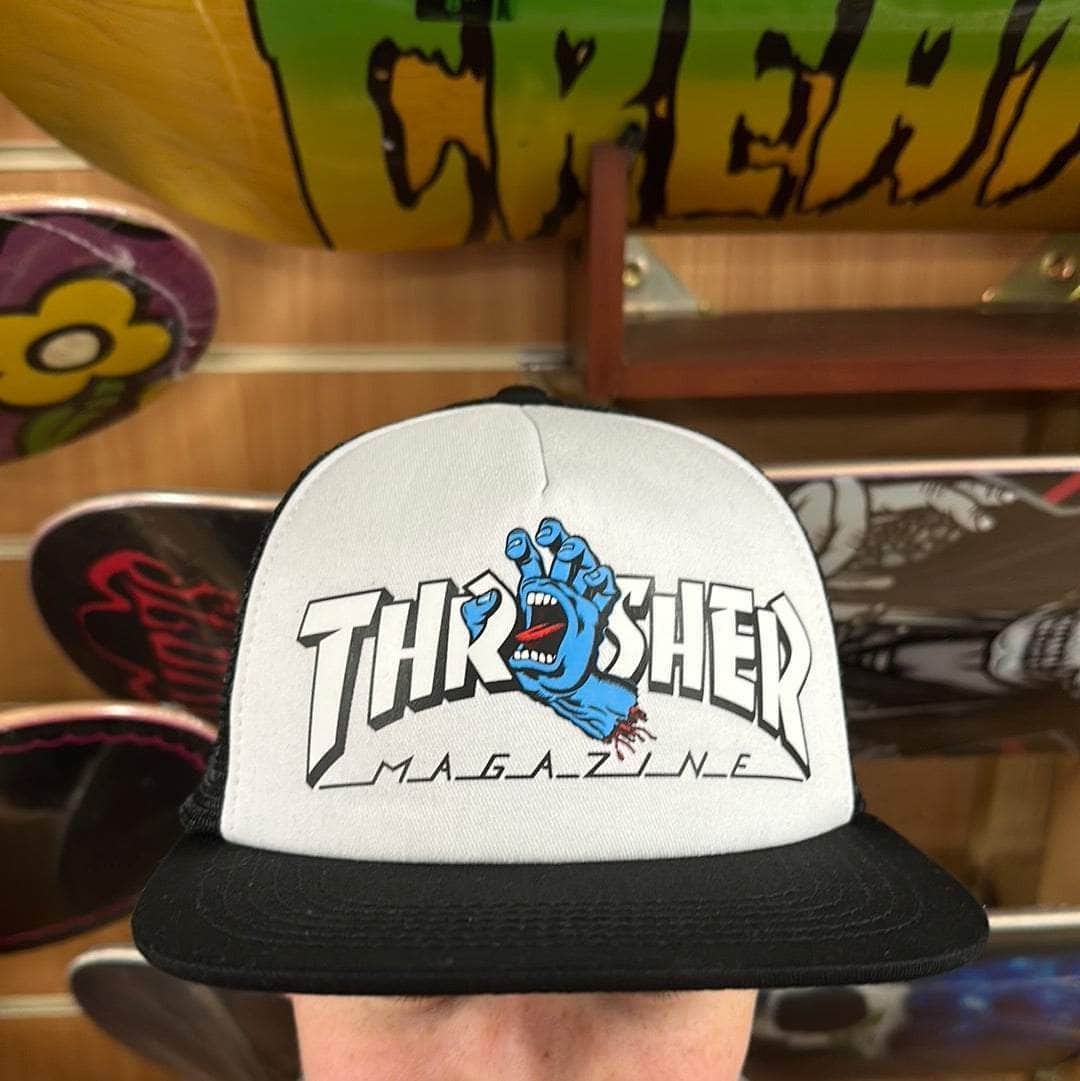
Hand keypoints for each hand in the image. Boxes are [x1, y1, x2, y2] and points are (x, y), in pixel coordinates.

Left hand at [462, 518, 641, 743]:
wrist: (551, 693)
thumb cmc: (520, 669)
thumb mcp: (484, 643)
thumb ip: (475, 618)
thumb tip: (490, 597)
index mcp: (532, 594)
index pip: (530, 559)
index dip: (523, 545)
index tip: (516, 543)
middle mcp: (558, 594)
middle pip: (561, 552)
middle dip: (556, 535)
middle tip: (546, 532)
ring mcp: (579, 603)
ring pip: (585, 563)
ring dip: (579, 550)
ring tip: (569, 549)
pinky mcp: (596, 618)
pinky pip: (606, 591)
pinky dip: (603, 577)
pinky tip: (592, 576)